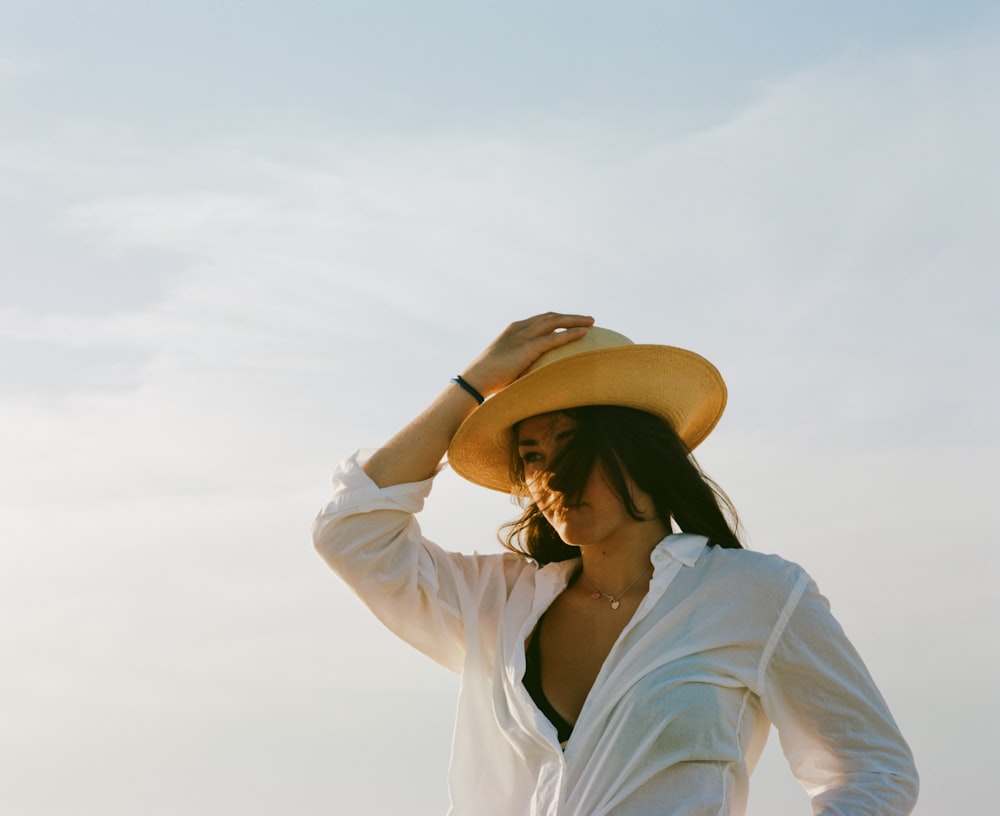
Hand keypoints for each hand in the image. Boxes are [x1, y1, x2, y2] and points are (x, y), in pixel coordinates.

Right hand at [461, 312, 594, 397]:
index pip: (540, 319)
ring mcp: (523, 336)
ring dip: (575, 321)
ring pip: (555, 322)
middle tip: (588, 320)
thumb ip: (520, 363)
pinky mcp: (528, 348)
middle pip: (550, 317)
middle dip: (570, 317)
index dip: (558, 319)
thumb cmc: (487, 379)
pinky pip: (554, 338)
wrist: (475, 380)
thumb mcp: (506, 365)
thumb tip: (530, 375)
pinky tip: (584, 333)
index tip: (571, 321)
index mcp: (513, 329)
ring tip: (591, 322)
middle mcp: (520, 328)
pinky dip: (570, 335)